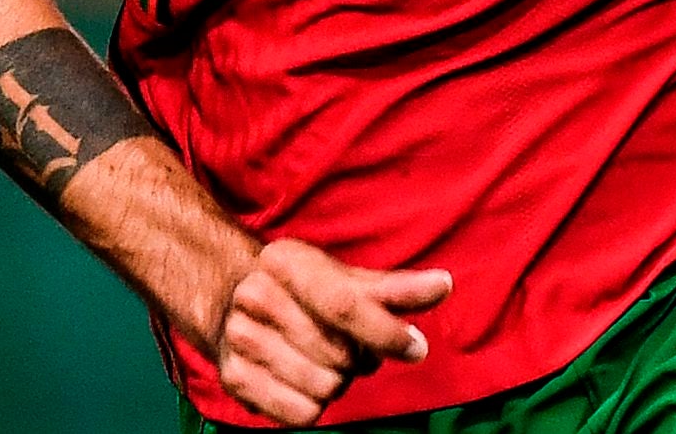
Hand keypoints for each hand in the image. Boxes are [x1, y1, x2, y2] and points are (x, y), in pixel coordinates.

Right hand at [209, 237, 450, 427]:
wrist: (232, 302)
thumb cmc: (303, 292)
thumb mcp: (345, 280)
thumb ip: (396, 289)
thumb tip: (443, 285)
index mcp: (285, 261)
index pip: (344, 305)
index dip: (386, 332)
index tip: (415, 347)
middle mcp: (256, 295)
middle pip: (341, 355)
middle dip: (357, 358)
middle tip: (345, 346)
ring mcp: (240, 338)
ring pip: (325, 387)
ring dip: (336, 382)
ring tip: (321, 361)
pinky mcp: (234, 378)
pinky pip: (301, 414)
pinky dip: (313, 406)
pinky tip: (301, 380)